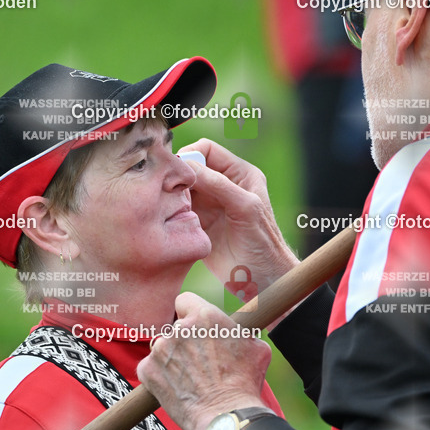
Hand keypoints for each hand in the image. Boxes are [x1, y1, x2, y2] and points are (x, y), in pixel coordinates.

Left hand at [137, 292, 271, 429]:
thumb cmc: (245, 383)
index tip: (195, 326)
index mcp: (205, 315)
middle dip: (186, 341)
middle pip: (176, 327)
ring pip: (164, 348)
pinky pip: (152, 368)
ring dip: (173, 358)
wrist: (226, 416)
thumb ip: (241, 332)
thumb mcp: (256, 347)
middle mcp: (179, 328)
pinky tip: (178, 388)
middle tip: (200, 361)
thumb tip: (243, 331)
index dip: (190, 313)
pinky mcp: (146, 370)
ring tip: (191, 379)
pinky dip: (161, 376)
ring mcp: (160, 349)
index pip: (185, 300)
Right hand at [180, 139, 299, 295]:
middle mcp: (222, 185)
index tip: (179, 171)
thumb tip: (188, 166)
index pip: (207, 149)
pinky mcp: (197, 223)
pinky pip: (176, 209)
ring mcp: (209, 204)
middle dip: (177, 175)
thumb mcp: (245, 207)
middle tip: (167, 188)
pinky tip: (167, 218)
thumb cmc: (263, 243)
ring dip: (171, 194)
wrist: (261, 279)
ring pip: (180, 188)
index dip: (190, 154)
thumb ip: (219, 184)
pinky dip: (168, 210)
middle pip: (190, 167)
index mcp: (239, 173)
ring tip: (166, 204)